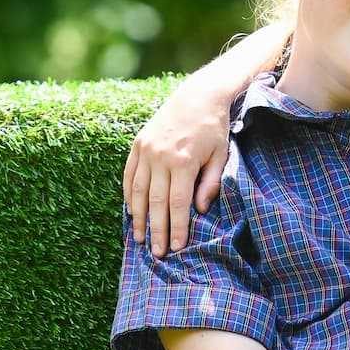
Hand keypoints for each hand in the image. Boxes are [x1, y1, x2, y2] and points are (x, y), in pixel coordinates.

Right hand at [121, 23, 289, 256]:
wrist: (198, 95)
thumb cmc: (214, 128)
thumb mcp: (221, 155)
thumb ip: (210, 183)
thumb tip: (199, 210)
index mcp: (183, 161)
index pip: (178, 203)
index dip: (177, 227)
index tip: (177, 247)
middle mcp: (160, 156)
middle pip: (155, 202)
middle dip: (156, 230)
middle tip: (157, 253)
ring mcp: (146, 150)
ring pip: (137, 191)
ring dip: (137, 217)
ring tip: (139, 238)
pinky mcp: (138, 144)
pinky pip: (129, 175)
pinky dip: (128, 195)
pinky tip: (130, 212)